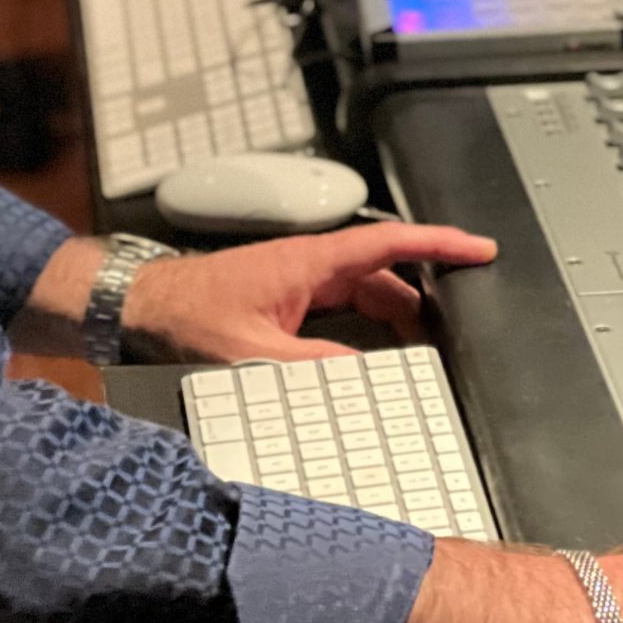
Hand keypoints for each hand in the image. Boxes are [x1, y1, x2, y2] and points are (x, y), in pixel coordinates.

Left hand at [121, 220, 496, 362]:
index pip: (387, 243)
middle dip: (426, 297)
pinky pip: (347, 309)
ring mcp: (301, 282)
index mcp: (308, 262)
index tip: (478, 248)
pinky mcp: (291, 301)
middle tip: (462, 326)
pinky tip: (381, 360)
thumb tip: (364, 380)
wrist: (144, 307)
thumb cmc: (187, 315)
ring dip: (398, 319)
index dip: (437, 242)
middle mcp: (310, 266)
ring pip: (368, 294)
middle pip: (386, 275)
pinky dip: (372, 330)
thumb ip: (311, 365)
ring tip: (429, 353)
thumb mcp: (251, 350)